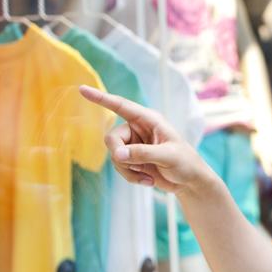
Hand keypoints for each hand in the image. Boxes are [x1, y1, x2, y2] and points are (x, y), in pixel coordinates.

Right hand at [80, 85, 214, 194]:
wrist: (189, 182)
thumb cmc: (185, 163)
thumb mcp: (167, 157)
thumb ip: (143, 153)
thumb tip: (118, 154)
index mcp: (149, 120)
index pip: (121, 106)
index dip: (101, 98)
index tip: (82, 89)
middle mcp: (138, 129)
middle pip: (112, 138)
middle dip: (119, 155)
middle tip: (133, 165)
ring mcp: (134, 145)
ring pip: (114, 156)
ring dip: (128, 170)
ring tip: (149, 177)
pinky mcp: (132, 160)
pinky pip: (120, 167)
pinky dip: (131, 177)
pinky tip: (148, 181)